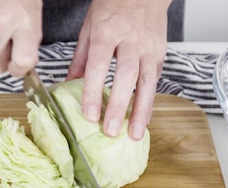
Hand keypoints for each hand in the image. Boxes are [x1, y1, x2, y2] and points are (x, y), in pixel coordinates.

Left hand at [67, 0, 170, 140]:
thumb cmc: (113, 6)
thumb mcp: (90, 27)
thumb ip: (80, 58)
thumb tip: (68, 86)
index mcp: (108, 32)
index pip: (100, 65)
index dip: (94, 92)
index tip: (90, 114)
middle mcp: (131, 41)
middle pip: (126, 76)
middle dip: (119, 106)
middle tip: (110, 130)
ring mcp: (149, 48)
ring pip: (147, 82)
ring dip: (141, 111)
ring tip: (134, 135)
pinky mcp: (160, 55)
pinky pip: (155, 82)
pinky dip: (149, 103)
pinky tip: (143, 121)